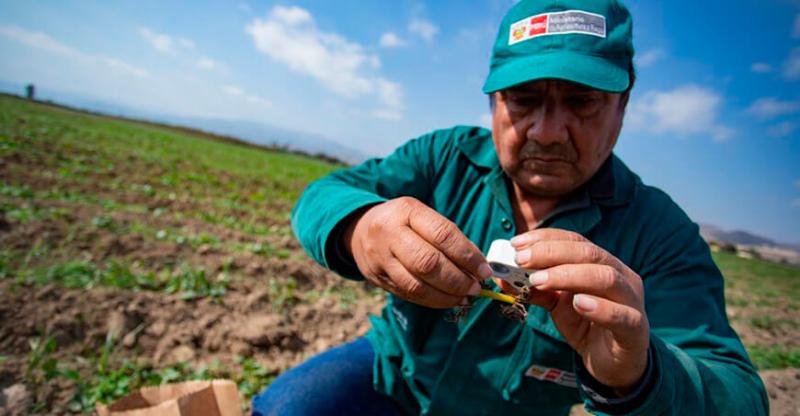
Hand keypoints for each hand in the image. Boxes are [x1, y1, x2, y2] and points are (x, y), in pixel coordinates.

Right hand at [343, 197, 492, 307]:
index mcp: (406, 211)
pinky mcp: (378, 279)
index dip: (468, 256)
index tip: (485, 270)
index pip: (443, 235)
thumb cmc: (403, 222)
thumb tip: (478, 266)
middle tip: (476, 288)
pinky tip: (448, 300)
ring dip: (446, 296)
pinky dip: (433, 301)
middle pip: (428, 263)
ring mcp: (380, 258)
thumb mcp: (422, 216)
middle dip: (457, 280)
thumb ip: (448, 236)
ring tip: (465, 297)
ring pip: (417, 285)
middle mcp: (390, 233)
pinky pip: (409, 295)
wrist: (360, 229)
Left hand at [506, 228, 648, 393]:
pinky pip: (622, 315)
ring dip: (569, 275)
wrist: (613, 362)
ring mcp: (632, 300)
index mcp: (602, 263)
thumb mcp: (557, 305)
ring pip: (606, 278)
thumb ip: (536, 290)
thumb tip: (503, 277)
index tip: (517, 244)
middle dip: (551, 253)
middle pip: (588, 253)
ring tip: (539, 281)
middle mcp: (621, 275)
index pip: (576, 241)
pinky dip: (600, 307)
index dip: (546, 239)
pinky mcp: (636, 328)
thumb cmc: (586, 325)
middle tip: (522, 260)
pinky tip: (579, 303)